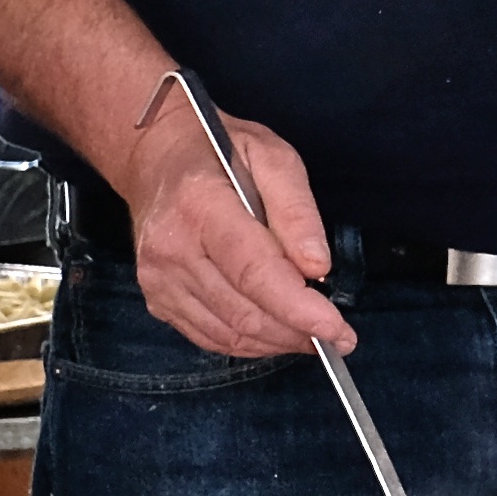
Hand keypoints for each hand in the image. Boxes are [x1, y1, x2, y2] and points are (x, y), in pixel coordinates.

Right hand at [123, 80, 349, 355]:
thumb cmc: (222, 152)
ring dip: (277, 342)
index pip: (253, 272)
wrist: (157, 160)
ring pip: (227, 333)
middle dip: (297, 331)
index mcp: (200, 207)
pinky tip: (278, 333)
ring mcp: (158, 280)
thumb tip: (318, 266)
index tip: (337, 329)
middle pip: (242, 311)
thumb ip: (297, 210)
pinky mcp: (156, 298)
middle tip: (340, 336)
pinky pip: (209, 336)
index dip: (298, 309)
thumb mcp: (273, 156)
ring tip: (314, 335)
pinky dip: (249, 343)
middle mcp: (171, 250)